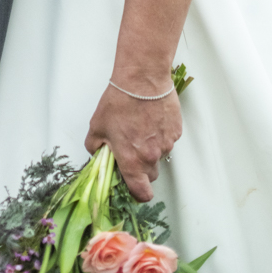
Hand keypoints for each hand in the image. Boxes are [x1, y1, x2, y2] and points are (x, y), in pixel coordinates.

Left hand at [84, 83, 181, 200]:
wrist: (142, 79)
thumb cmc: (119, 101)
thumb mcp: (97, 126)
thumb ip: (95, 147)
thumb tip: (98, 153)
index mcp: (132, 161)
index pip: (141, 193)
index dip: (137, 193)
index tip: (132, 186)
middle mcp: (152, 157)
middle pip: (150, 174)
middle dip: (142, 167)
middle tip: (131, 148)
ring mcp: (167, 143)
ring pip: (160, 155)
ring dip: (151, 148)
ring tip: (140, 126)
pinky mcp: (175, 130)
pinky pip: (168, 138)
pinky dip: (160, 133)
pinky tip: (151, 117)